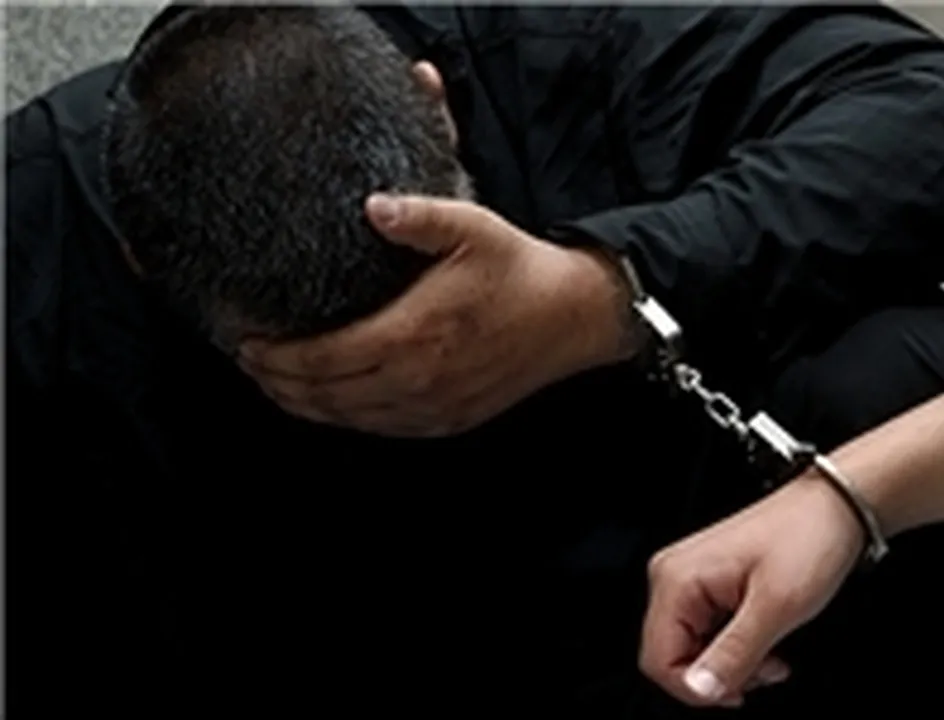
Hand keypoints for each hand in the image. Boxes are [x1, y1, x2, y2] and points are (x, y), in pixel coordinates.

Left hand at [240, 194, 637, 436]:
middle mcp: (418, 380)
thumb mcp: (472, 228)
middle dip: (277, 381)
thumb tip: (371, 205)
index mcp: (414, 334)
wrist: (572, 317)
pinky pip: (380, 429)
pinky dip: (344, 418)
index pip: (323, 358)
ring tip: (276, 382)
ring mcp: (432, 408)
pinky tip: (330, 401)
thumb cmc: (518, 271)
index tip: (245, 340)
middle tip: (249, 361)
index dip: (276, 355)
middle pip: (325, 396)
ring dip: (304, 404)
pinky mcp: (447, 421)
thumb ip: (417, 217)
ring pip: (348, 419)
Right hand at [639, 476, 864, 707]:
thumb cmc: (807, 538)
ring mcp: (690, 579)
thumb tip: (700, 689)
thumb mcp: (776, 606)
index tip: (739, 691)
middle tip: (765, 670)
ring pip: (692, 649)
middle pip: (672, 657)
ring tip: (771, 654)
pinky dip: (736, 647)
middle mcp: (674, 576)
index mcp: (677, 579)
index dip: (697, 689)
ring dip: (732, 664)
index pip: (657, 660)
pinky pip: (707, 632)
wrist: (832, 508)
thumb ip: (734, 654)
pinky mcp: (708, 583)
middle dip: (719, 676)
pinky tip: (765, 639)